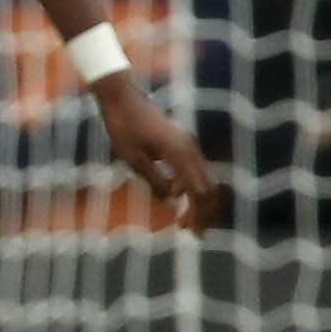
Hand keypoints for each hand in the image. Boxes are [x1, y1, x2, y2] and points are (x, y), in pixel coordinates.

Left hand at [95, 80, 219, 233]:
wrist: (121, 98)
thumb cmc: (123, 126)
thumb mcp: (133, 159)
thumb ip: (155, 182)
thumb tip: (173, 203)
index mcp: (180, 154)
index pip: (198, 192)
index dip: (198, 215)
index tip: (191, 233)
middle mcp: (190, 149)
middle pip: (208, 188)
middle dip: (204, 212)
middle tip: (194, 233)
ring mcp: (188, 145)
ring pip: (203, 179)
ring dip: (197, 201)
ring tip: (185, 221)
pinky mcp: (181, 144)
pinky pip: (193, 170)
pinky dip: (189, 186)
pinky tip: (175, 196)